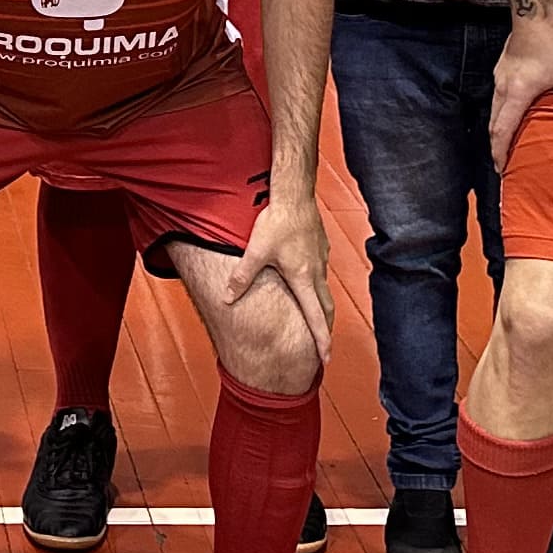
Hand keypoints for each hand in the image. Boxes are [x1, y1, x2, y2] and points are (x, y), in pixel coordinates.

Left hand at [228, 191, 335, 358]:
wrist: (295, 195)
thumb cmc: (278, 221)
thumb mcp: (255, 251)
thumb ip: (241, 277)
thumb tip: (227, 298)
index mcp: (302, 278)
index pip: (315, 317)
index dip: (321, 340)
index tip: (326, 357)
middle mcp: (316, 272)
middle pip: (326, 309)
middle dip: (325, 330)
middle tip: (324, 347)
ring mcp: (320, 260)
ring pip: (325, 291)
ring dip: (322, 309)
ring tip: (316, 321)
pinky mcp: (320, 249)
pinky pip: (321, 275)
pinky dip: (318, 288)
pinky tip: (308, 284)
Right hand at [487, 15, 552, 162]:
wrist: (534, 14)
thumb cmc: (551, 43)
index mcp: (516, 95)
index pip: (502, 130)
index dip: (499, 151)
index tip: (499, 167)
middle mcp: (503, 88)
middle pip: (493, 122)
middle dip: (496, 143)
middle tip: (500, 159)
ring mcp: (500, 76)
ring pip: (494, 108)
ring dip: (498, 125)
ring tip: (505, 137)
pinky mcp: (503, 66)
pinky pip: (498, 94)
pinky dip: (501, 109)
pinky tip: (512, 106)